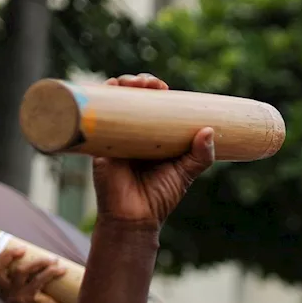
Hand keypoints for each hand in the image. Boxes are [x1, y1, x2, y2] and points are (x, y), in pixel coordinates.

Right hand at [0, 245, 67, 302]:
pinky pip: (39, 279)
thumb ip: (25, 277)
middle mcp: (5, 294)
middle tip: (21, 248)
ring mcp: (16, 297)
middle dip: (6, 255)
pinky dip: (51, 271)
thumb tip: (31, 255)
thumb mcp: (28, 291)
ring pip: (21, 271)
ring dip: (38, 262)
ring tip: (52, 259)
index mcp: (1, 292)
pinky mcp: (30, 299)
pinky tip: (60, 268)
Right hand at [91, 74, 214, 228]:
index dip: (157, 91)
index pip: (154, 105)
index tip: (163, 87)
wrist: (135, 219)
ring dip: (119, 85)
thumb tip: (208, 130)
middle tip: (149, 83)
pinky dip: (97, 100)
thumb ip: (200, 156)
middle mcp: (132, 133)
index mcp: (153, 136)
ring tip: (131, 83)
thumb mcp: (185, 174)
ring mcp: (114, 136)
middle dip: (139, 83)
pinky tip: (105, 89)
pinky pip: (93, 118)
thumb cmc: (159, 197)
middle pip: (132, 98)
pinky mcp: (98, 144)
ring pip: (112, 102)